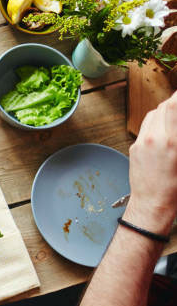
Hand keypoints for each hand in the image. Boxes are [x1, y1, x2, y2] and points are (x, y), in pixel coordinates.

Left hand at [123, 90, 176, 234]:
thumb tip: (176, 120)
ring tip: (175, 114)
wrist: (152, 204)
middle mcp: (154, 138)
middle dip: (176, 101)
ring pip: (154, 113)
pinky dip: (156, 120)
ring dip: (166, 109)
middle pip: (165, 106)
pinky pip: (145, 125)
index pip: (174, 106)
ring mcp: (141, 142)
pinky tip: (164, 126)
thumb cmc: (175, 189)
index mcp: (172, 142)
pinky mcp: (134, 146)